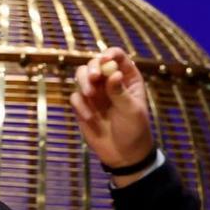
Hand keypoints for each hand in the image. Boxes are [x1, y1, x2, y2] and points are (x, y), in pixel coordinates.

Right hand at [69, 47, 154, 183]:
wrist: (125, 155)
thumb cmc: (135, 130)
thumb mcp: (131, 111)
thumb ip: (120, 92)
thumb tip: (113, 73)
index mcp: (127, 78)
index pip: (117, 57)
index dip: (110, 54)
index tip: (105, 61)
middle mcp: (109, 81)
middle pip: (95, 63)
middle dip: (92, 68)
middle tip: (93, 78)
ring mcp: (96, 93)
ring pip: (81, 76)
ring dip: (82, 81)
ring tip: (89, 94)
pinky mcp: (83, 106)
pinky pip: (75, 97)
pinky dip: (79, 104)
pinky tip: (89, 117)